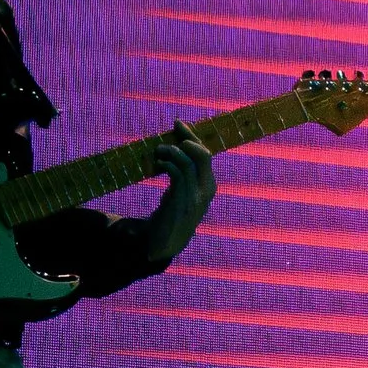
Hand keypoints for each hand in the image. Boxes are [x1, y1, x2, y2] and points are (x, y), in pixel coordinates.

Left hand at [141, 124, 216, 268]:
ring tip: (159, 149)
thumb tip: (175, 146)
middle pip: (202, 155)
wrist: (165, 243)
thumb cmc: (172, 214)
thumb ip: (183, 174)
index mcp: (209, 185)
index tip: (179, 123)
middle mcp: (206, 190)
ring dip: (172, 151)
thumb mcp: (182, 192)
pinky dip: (168, 164)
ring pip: (187, 163)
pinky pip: (177, 174)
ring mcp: (195, 197)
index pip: (206, 155)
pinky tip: (159, 163)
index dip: (193, 136)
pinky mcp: (181, 202)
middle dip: (187, 137)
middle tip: (173, 128)